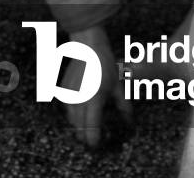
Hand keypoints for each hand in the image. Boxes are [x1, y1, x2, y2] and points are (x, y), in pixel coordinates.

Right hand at [63, 25, 130, 147]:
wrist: (88, 47)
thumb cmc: (105, 65)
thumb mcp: (117, 86)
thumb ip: (123, 106)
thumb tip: (129, 122)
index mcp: (93, 100)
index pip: (91, 129)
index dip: (94, 141)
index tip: (98, 146)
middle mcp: (79, 99)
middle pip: (79, 128)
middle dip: (86, 136)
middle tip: (94, 139)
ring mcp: (69, 95)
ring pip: (71, 120)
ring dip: (79, 127)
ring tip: (88, 129)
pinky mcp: (64, 90)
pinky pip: (68, 109)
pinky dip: (74, 115)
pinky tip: (82, 113)